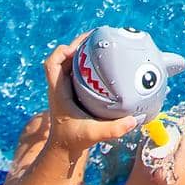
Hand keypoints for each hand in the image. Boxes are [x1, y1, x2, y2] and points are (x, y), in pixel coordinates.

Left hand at [42, 34, 138, 153]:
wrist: (64, 149)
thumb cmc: (73, 140)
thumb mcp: (92, 135)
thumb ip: (112, 129)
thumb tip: (133, 120)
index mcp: (59, 92)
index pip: (51, 64)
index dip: (61, 52)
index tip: (77, 49)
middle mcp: (60, 86)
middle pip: (62, 57)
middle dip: (78, 45)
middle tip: (97, 36)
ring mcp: (66, 88)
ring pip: (70, 62)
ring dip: (83, 52)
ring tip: (102, 43)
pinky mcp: (74, 92)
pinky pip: (78, 70)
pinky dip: (88, 63)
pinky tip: (105, 63)